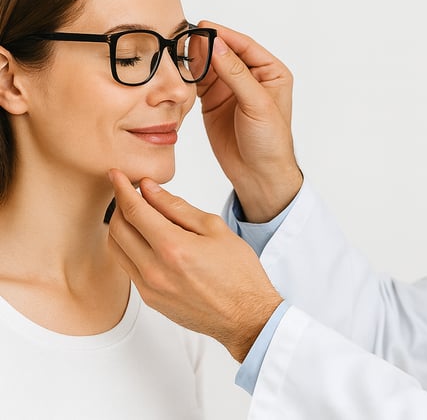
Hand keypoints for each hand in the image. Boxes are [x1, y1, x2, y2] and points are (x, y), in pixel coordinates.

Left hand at [107, 169, 282, 361]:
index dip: (121, 188)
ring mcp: (149, 288)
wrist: (246, 316)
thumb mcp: (215, 229)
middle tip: (129, 193)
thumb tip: (150, 190)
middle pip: (117, 228)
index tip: (116, 175)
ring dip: (120, 227)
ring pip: (116, 249)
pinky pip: (127, 268)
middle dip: (120, 205)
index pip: (134, 210)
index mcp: (173, 248)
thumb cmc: (239, 273)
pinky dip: (129, 248)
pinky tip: (146, 240)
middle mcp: (154, 270)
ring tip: (137, 215)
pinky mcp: (150, 300)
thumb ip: (178, 207)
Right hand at [195, 20, 302, 221]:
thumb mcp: (257, 105)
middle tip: (185, 34)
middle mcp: (251, 77)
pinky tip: (179, 66)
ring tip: (178, 47)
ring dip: (195, 56)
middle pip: (224, 52)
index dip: (225, 36)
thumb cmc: (270, 141)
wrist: (258, 174)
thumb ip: (236, 75)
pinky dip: (189, 74)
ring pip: (210, 65)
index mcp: (271, 72)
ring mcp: (230, 88)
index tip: (204, 26)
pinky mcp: (213, 101)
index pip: (245, 46)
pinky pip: (199, 81)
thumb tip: (218, 46)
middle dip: (206, 43)